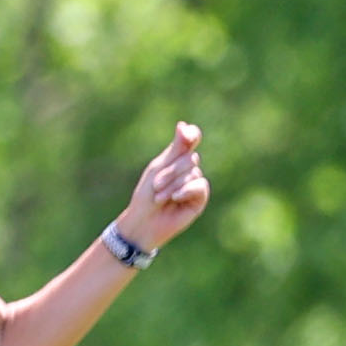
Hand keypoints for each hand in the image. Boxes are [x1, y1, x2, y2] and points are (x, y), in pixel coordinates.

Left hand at [120, 123, 210, 250]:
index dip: (191, 135)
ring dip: (173, 185)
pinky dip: (186, 191)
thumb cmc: (147, 195)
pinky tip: (175, 199)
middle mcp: (188, 169)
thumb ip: (176, 149)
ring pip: (193, 173)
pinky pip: (200, 185)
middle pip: (189, 158)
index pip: (190, 140)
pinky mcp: (200, 198)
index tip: (186, 133)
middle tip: (156, 186)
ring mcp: (195, 183)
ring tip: (161, 197)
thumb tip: (184, 125)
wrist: (144, 221)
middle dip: (170, 172)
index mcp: (176, 159)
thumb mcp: (159, 167)